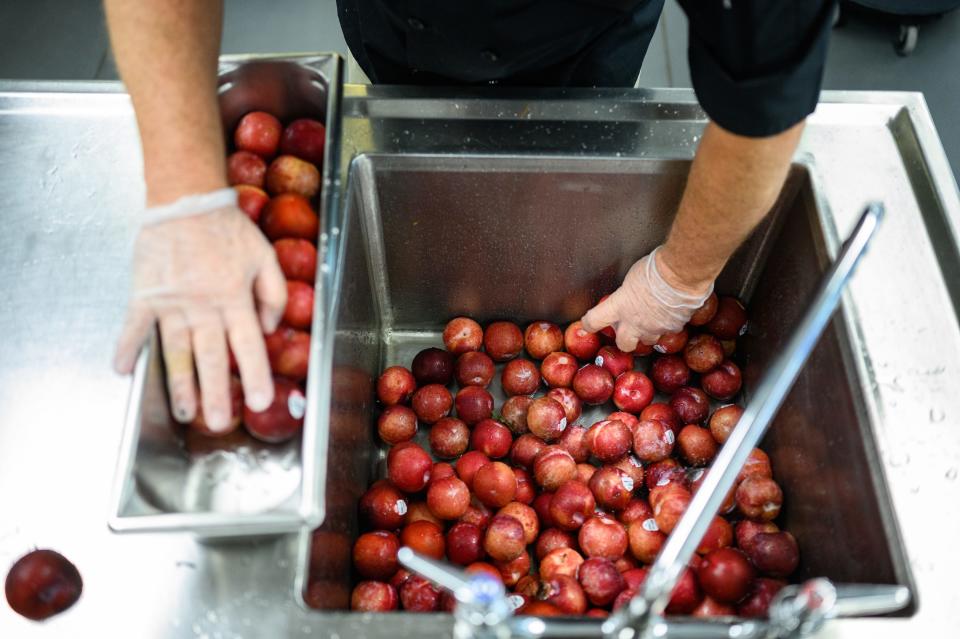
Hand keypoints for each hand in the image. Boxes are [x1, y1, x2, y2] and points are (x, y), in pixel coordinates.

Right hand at [114, 205, 286, 430]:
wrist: (186, 198)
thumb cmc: (227, 228)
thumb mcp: (265, 256)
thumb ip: (274, 294)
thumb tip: (272, 329)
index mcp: (235, 296)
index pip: (248, 345)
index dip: (255, 375)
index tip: (258, 402)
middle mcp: (204, 305)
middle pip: (211, 357)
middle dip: (216, 394)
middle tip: (216, 424)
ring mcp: (171, 302)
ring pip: (176, 351)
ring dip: (180, 384)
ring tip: (186, 412)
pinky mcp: (145, 294)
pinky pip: (134, 326)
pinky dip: (127, 348)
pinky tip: (123, 371)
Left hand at [580, 247, 712, 351]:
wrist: (681, 274)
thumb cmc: (655, 269)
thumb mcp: (632, 278)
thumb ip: (627, 293)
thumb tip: (630, 294)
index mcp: (619, 306)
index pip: (594, 321)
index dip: (589, 324)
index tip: (589, 323)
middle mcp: (634, 322)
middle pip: (624, 344)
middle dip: (624, 339)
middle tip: (627, 329)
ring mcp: (654, 328)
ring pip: (648, 340)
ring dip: (648, 333)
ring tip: (652, 319)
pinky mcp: (672, 328)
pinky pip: (668, 331)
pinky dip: (667, 325)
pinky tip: (671, 313)